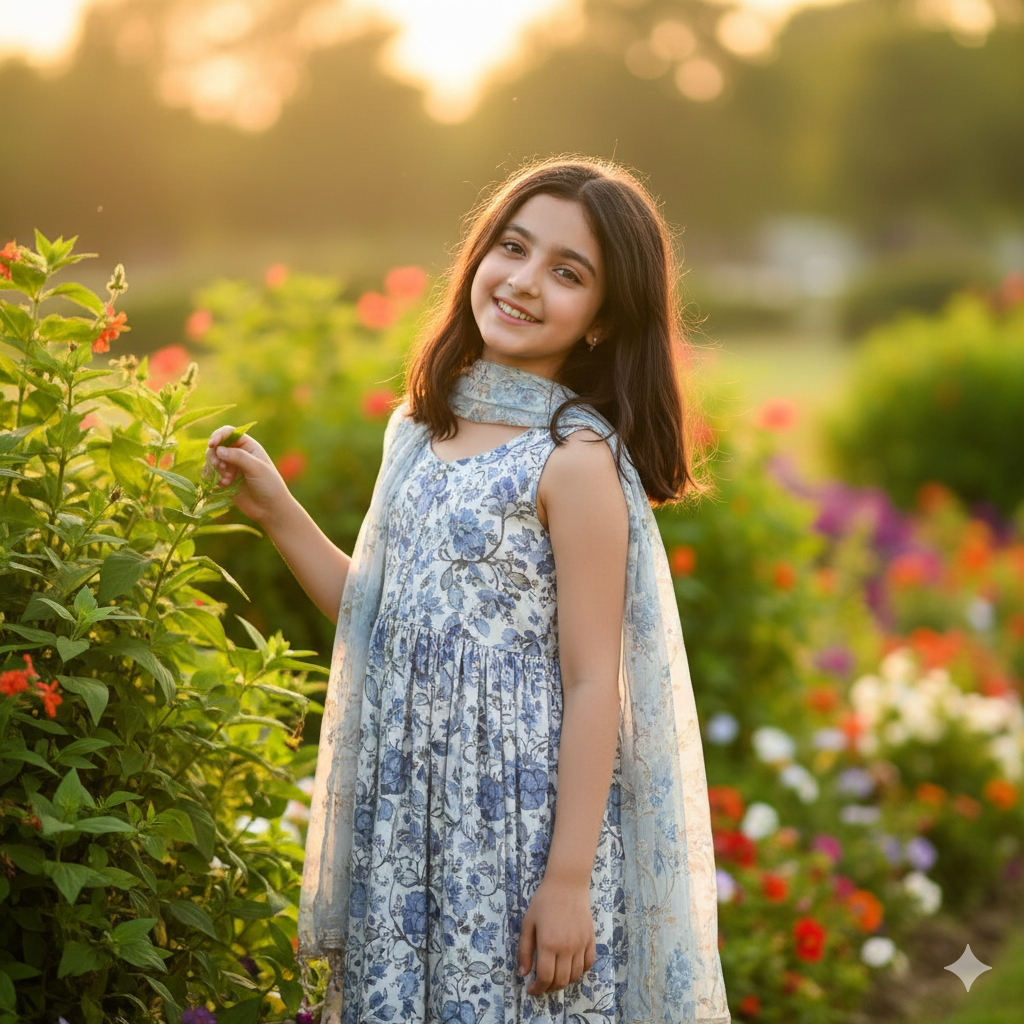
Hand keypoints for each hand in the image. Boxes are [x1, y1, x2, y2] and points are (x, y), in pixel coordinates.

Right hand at [205, 424, 289, 524]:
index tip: (212, 444)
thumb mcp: (256, 468)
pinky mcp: (224, 479)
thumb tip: (217, 449)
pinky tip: (224, 486)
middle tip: (222, 468)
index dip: (218, 435)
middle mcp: (238, 453)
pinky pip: (211, 473)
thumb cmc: (268, 485)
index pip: (229, 432)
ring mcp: (230, 466)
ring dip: (215, 468)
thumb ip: (238, 457)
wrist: (270, 508)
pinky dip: (213, 478)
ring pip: (212, 459)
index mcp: (248, 446)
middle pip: (217, 445)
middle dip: (215, 455)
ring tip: (227, 480)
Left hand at [517, 877, 595, 995]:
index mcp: (548, 944)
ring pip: (575, 975)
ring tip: (554, 977)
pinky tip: (570, 968)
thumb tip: (523, 973)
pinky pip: (588, 964)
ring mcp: (581, 944)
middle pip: (561, 981)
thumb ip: (524, 950)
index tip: (531, 990)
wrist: (566, 884)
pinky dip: (580, 972)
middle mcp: (567, 948)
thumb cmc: (544, 902)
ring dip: (564, 982)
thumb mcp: (528, 923)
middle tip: (541, 985)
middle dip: (549, 988)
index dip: (537, 989)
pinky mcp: (590, 939)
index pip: (545, 978)